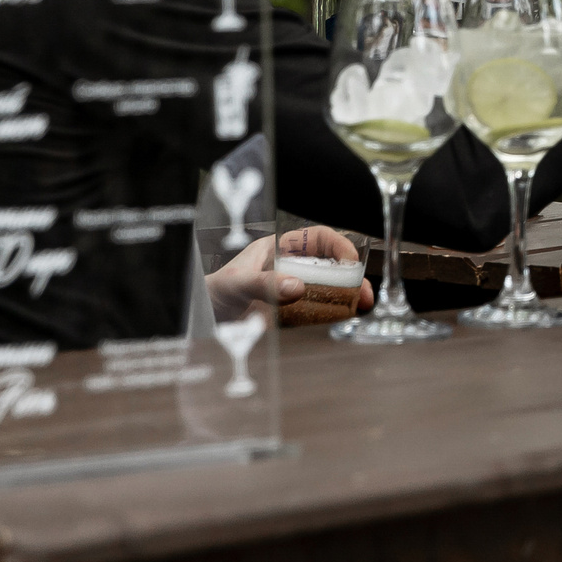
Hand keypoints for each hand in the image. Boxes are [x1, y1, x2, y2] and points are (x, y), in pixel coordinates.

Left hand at [205, 225, 375, 320]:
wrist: (198, 323)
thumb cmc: (211, 293)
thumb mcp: (234, 283)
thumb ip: (263, 283)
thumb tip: (296, 286)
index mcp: (278, 250)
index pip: (317, 238)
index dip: (338, 245)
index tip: (349, 261)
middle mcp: (288, 270)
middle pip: (329, 266)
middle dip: (351, 277)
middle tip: (364, 292)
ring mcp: (290, 294)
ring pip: (327, 290)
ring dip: (346, 298)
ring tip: (359, 307)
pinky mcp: (289, 317)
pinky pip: (316, 314)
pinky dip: (331, 317)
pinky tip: (341, 321)